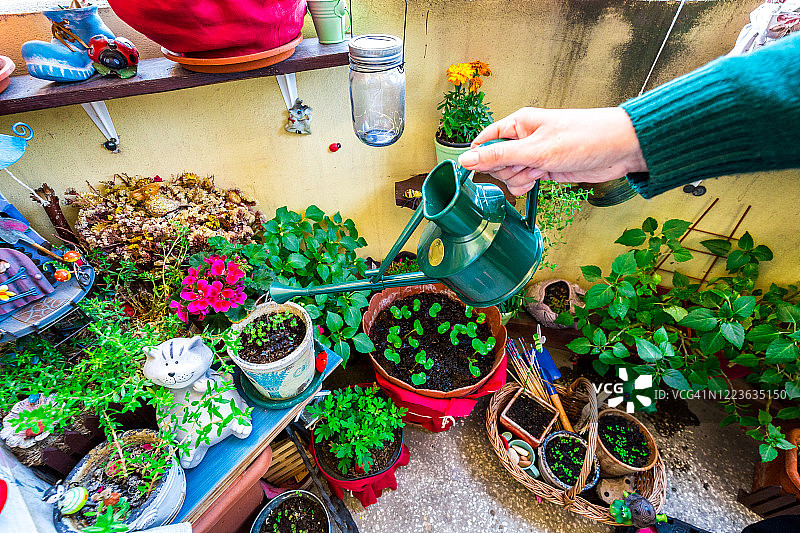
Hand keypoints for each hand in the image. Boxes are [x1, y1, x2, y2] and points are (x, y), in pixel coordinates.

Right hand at [457, 107, 647, 194]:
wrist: (618, 149)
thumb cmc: (583, 137)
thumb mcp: (536, 150)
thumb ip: (499, 156)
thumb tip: (467, 160)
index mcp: (518, 123)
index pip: (484, 140)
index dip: (480, 157)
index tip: (481, 170)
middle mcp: (523, 138)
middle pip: (495, 161)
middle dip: (506, 170)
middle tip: (525, 166)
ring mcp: (534, 155)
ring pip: (509, 174)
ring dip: (518, 180)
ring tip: (537, 173)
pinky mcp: (544, 169)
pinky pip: (523, 181)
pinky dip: (527, 186)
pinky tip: (538, 182)